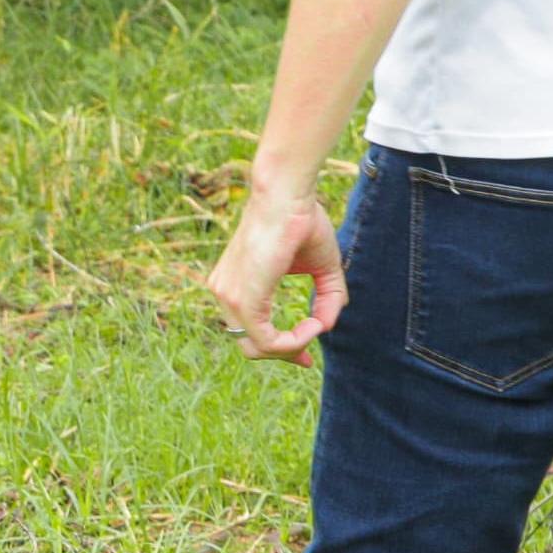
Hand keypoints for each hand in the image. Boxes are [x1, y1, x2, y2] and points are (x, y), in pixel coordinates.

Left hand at [203, 188, 348, 366]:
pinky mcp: (242, 299)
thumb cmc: (302, 221)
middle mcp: (225, 292)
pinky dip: (293, 341)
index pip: (246, 331)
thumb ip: (327, 299)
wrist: (288, 196)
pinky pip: (267, 341)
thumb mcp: (322, 267)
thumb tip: (327, 326)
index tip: (304, 355)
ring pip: (259, 348)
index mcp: (234, 284)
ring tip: (315, 326)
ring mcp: (229, 296)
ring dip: (292, 346)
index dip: (278, 347)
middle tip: (307, 357)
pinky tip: (312, 325)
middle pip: (251, 345)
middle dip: (284, 353)